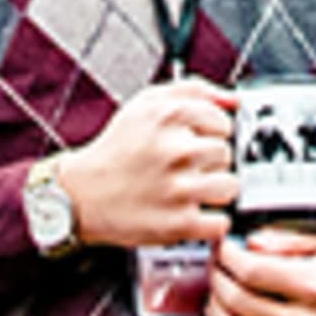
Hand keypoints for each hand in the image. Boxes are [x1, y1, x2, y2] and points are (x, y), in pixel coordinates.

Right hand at [58, 77, 236, 248]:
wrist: (81, 193)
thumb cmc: (117, 149)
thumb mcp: (147, 103)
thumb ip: (193, 92)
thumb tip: (234, 101)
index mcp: (170, 116)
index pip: (223, 123)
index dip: (209, 133)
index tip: (192, 141)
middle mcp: (175, 150)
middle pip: (227, 154)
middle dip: (209, 162)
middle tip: (185, 167)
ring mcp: (178, 188)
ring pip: (230, 187)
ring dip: (213, 191)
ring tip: (189, 189)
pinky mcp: (178, 223)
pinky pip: (220, 223)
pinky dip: (210, 223)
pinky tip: (191, 213)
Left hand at [206, 227, 315, 315]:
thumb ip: (290, 236)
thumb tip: (251, 241)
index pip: (253, 272)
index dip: (229, 255)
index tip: (225, 244)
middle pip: (238, 301)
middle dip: (218, 276)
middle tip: (217, 261)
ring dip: (214, 307)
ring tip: (218, 287)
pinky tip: (222, 315)